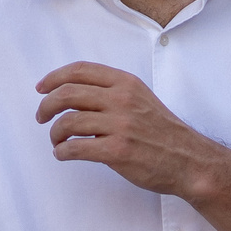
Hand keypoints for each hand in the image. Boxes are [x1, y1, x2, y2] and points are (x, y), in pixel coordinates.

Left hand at [34, 61, 230, 197]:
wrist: (189, 160)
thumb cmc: (161, 132)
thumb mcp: (140, 98)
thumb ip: (111, 91)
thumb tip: (71, 92)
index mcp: (126, 83)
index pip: (80, 70)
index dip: (54, 77)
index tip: (41, 88)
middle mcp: (121, 100)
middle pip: (67, 94)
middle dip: (46, 106)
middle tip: (41, 117)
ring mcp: (120, 126)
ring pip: (67, 122)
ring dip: (54, 133)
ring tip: (57, 141)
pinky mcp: (117, 151)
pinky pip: (75, 148)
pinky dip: (62, 152)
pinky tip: (64, 154)